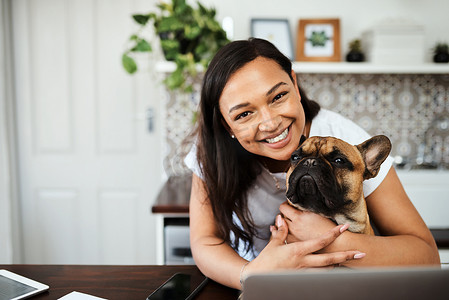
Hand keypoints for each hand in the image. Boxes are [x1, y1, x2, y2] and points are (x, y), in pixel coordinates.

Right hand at [241, 215, 365, 279]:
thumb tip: (280, 219)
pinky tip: (332, 271)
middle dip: (346, 256)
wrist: (258, 277)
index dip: (333, 233)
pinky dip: (326, 273)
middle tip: (360, 253)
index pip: (320, 241)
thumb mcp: (274, 244)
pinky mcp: (302, 280)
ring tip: (348, 261)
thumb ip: (281, 232)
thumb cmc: (265, 261)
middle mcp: (304, 262)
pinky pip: (318, 277)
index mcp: (298, 250)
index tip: (344, 227)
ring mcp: (304, 273)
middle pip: (330, 259)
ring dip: (337, 265)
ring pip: (327, 270)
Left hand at [279, 202, 335, 242]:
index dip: (285, 205)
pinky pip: (284, 238)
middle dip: (283, 215)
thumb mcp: (317, 213)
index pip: (283, 208)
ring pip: (281, 229)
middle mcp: (294, 228)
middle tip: (288, 214)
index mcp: (299, 218)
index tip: (288, 205)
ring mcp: (293, 238)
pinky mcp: (295, 246)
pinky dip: (284, 235)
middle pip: (280, 218)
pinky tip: (287, 233)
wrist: (335, 244)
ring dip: (283, 225)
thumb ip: (304, 209)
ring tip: (287, 223)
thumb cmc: (328, 228)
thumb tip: (296, 204)